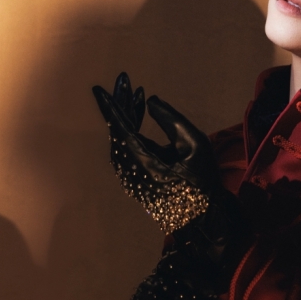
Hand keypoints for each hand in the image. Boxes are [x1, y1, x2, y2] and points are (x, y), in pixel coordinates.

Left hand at [92, 72, 214, 232]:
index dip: (111, 108)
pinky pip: (126, 148)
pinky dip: (130, 129)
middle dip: (121, 104)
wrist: (202, 218)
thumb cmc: (202, 182)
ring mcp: (129, 177)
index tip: (98, 90)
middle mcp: (130, 170)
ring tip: (134, 93)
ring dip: (126, 115)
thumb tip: (151, 101)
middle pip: (118, 131)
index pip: (120, 129)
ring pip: (121, 139)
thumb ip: (172, 120)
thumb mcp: (195, 145)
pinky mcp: (134, 178)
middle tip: (125, 80)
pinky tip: (138, 115)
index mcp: (143, 163)